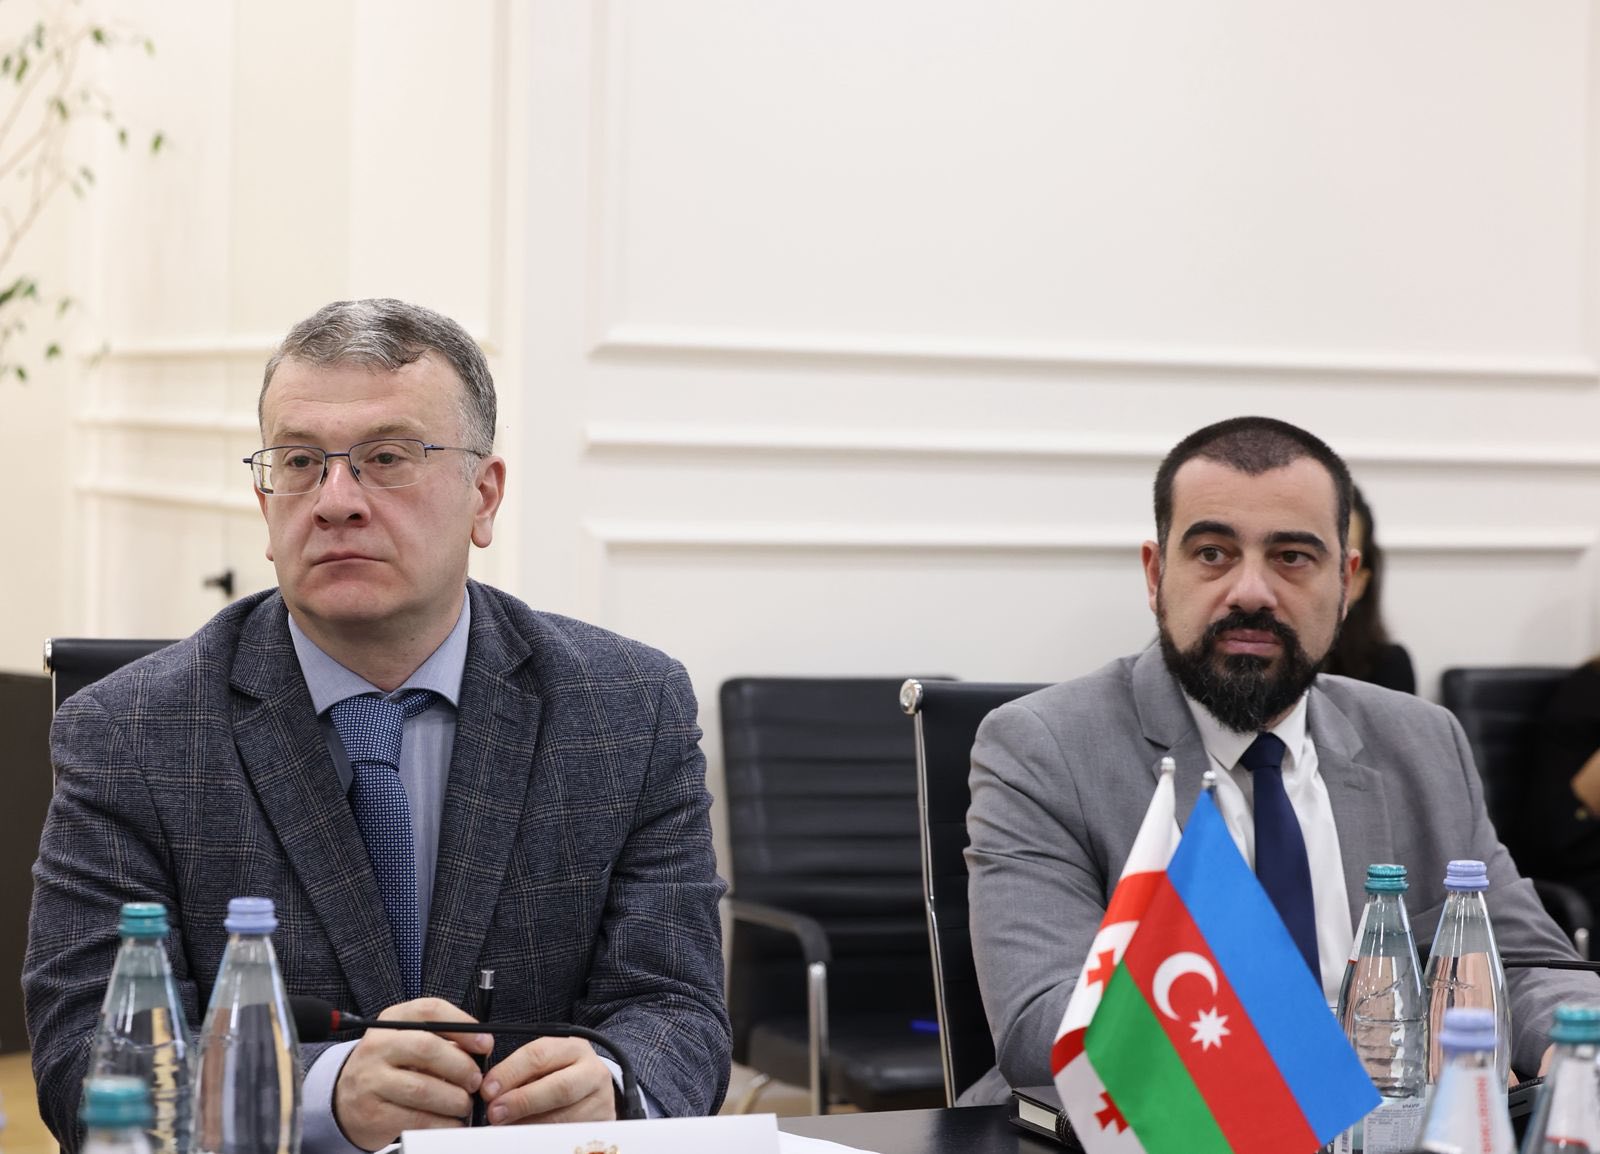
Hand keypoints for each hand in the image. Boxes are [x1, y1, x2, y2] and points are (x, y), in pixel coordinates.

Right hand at [333, 997, 492, 1150]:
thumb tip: (481, 1048)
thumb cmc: (391, 1067)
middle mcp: (377, 1046)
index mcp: (392, 1021)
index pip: (430, 1011)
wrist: (345, 1100)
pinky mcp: (372, 1114)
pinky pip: (415, 1119)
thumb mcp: (409, 1042)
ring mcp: (371, 1081)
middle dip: (461, 1066)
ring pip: (423, 1089)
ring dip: (454, 1099)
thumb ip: (442, 1040)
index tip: (486, 1043)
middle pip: (427, 1048)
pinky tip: (451, 1122)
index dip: (463, 1025)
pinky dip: (441, 1123)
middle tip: (476, 1080)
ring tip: (464, 1104)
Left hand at [480, 1037, 616, 1124]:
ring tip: (507, 1128)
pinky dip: (543, 1138)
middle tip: (495, 1113)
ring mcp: (601, 1100)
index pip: (540, 1055)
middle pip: (559, 1088)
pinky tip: (526, 1137)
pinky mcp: (601, 1125)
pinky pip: (569, 1136)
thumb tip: (490, 1091)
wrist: (592, 1090)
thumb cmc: (559, 1074)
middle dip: (522, 1101)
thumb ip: (521, 1073)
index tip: (488, 1090)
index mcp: (574, 1048)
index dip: (510, 1073)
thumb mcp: (544, 1064)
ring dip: (530, 1125)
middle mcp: (593, 1072)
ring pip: (564, 1118)